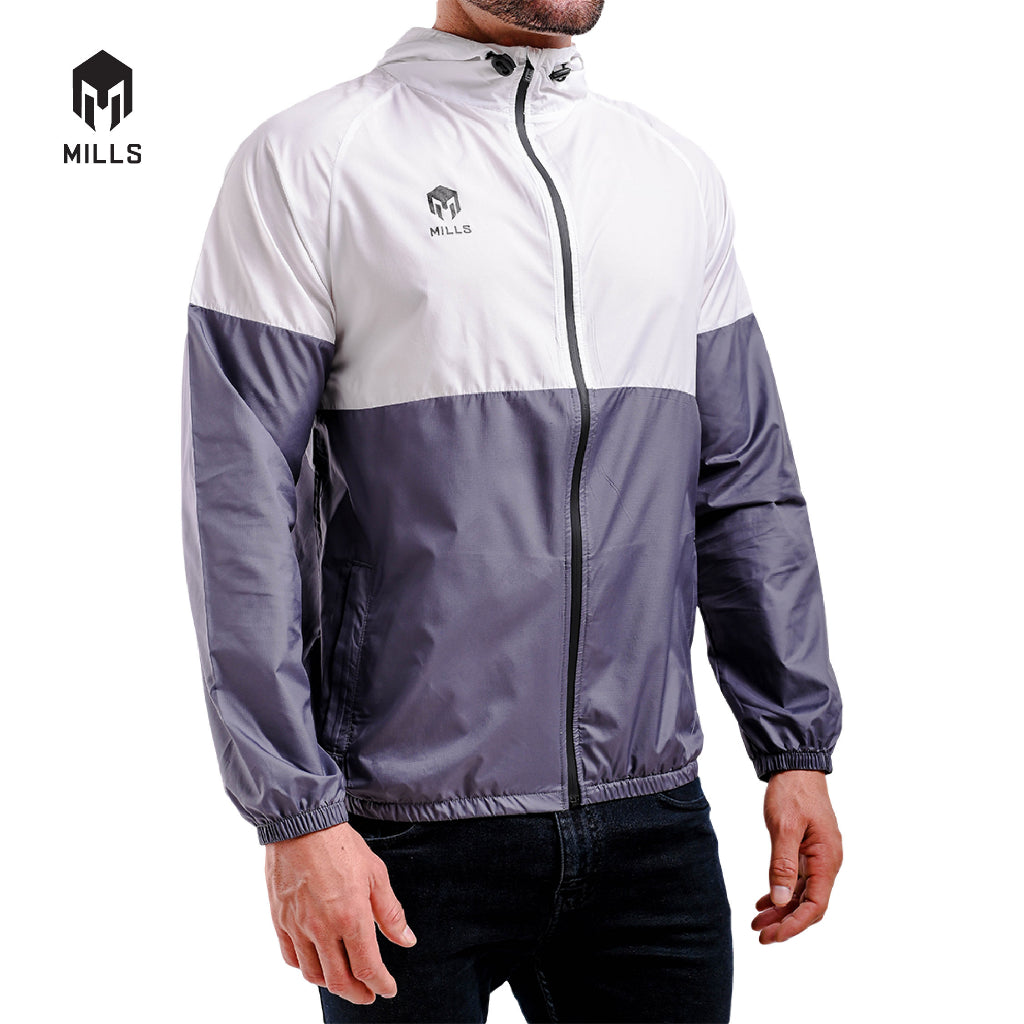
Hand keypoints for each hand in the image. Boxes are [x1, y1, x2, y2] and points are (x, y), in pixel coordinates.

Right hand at [264, 821, 416, 1003]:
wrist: (301, 825)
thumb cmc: (340, 845)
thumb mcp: (376, 874)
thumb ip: (391, 912)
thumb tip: (407, 940)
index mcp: (351, 917)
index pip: (368, 967)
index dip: (380, 984)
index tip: (388, 989)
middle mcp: (323, 929)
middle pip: (339, 981)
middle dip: (358, 993)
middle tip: (369, 994)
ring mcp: (298, 927)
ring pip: (313, 974)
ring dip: (332, 983)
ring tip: (345, 979)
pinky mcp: (280, 921)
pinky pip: (291, 957)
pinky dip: (305, 967)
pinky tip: (316, 962)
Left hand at [751, 769, 842, 943]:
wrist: (796, 767)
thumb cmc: (792, 793)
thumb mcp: (784, 826)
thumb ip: (782, 863)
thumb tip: (781, 898)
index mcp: (827, 859)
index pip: (816, 904)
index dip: (795, 923)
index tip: (774, 936)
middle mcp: (826, 862)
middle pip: (809, 904)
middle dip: (786, 922)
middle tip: (760, 935)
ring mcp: (818, 857)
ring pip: (801, 894)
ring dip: (781, 910)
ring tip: (757, 922)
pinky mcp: (807, 851)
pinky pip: (797, 880)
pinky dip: (781, 892)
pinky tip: (764, 902)